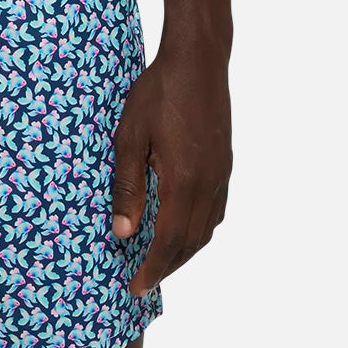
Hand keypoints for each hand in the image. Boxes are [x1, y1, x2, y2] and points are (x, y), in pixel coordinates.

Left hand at [112, 45, 231, 294]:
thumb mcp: (130, 136)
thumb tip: (123, 232)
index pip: (169, 242)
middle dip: (168, 266)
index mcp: (183, 182)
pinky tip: (185, 225)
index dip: (153, 269)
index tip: (136, 287)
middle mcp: (208, 184)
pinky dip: (200, 228)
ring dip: (185, 250)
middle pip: (191, 242)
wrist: (197, 60)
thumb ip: (128, 186)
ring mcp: (221, 173)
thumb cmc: (157, 93)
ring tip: (162, 260)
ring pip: (207, 228)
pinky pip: (216, 209)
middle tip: (145, 281)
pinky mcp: (224, 162)